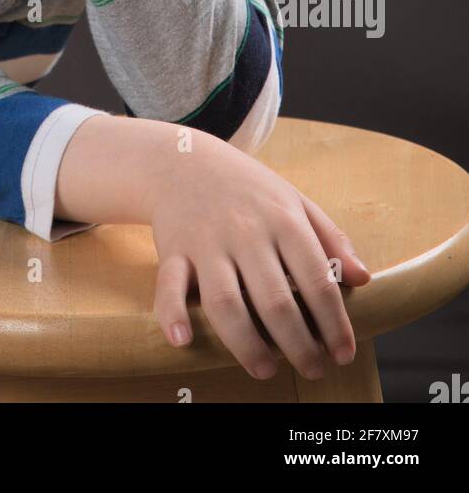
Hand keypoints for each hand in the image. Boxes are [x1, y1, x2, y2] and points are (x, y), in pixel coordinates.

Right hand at [148, 128, 371, 381]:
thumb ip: (330, 238)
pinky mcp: (173, 250)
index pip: (316, 279)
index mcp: (282, 219)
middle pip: (274, 300)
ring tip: (266, 369)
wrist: (184, 161)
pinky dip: (173, 314)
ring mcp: (207, 242)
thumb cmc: (248, 189)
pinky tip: (185, 340)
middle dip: (297, 345)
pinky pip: (168, 286)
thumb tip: (363, 278)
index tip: (343, 354)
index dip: (334, 323)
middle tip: (312, 369)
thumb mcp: (295, 200)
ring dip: (247, 344)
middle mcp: (245, 232)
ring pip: (225, 302)